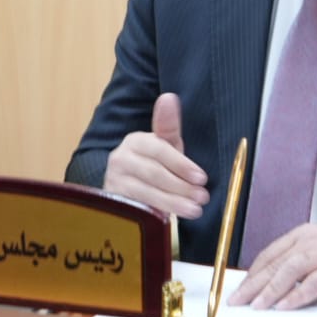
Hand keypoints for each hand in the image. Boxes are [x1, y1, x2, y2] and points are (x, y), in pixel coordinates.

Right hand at [101, 93, 209, 218]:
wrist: (126, 186)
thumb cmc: (154, 164)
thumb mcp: (165, 146)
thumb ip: (169, 125)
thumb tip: (169, 97)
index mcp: (136, 141)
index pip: (159, 150)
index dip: (182, 164)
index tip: (202, 178)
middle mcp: (120, 158)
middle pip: (154, 173)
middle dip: (182, 187)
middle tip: (202, 197)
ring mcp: (114, 180)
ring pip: (146, 192)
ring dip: (173, 202)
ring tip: (195, 210)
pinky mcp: (113, 201)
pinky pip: (136, 208)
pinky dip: (156, 213)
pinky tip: (170, 218)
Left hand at [229, 223, 316, 309]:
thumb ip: (297, 260)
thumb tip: (271, 281)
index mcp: (304, 234)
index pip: (270, 253)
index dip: (252, 273)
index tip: (239, 289)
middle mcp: (312, 240)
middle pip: (276, 262)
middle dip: (254, 284)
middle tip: (237, 301)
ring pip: (290, 270)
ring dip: (271, 290)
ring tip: (256, 306)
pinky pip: (314, 283)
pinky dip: (297, 295)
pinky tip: (285, 306)